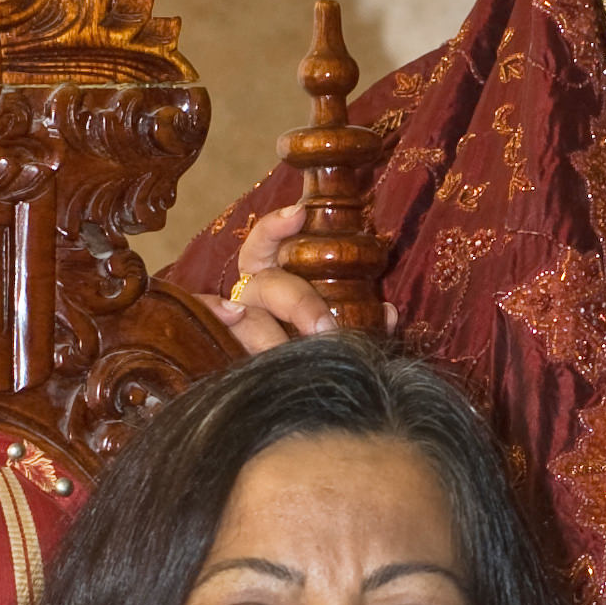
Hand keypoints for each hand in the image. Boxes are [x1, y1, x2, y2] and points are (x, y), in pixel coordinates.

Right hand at [201, 199, 397, 352]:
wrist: (287, 390)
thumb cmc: (314, 342)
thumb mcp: (338, 320)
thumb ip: (361, 315)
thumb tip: (389, 313)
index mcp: (273, 277)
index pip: (265, 242)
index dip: (277, 227)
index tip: (299, 214)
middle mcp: (250, 295)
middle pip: (268, 286)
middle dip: (300, 303)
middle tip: (326, 327)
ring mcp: (235, 325)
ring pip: (245, 320)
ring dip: (269, 335)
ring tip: (289, 352)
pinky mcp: (226, 353)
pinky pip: (216, 338)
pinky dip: (220, 323)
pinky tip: (237, 331)